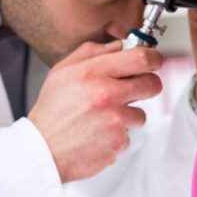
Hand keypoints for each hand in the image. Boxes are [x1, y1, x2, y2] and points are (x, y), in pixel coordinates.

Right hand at [28, 41, 162, 182]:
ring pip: (141, 113)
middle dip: (147, 85)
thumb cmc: (52, 111)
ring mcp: (114, 120)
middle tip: (135, 88)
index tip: (153, 60)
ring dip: (128, 115)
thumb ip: (90, 52)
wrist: (42, 151)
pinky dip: (117, 135)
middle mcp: (106, 94)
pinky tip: (98, 133)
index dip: (153, 57)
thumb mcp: (62, 72)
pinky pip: (129, 134)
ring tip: (104, 117)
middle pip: (152, 84)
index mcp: (93, 73)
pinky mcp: (118, 141)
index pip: (141, 57)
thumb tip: (118, 46)